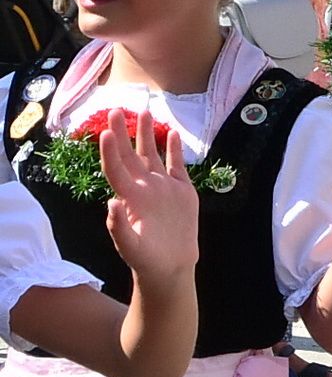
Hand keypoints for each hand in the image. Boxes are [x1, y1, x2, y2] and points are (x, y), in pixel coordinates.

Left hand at [100, 112, 196, 279]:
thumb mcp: (129, 247)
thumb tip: (111, 203)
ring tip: (144, 112)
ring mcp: (163, 188)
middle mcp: (144, 187)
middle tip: (116, 111)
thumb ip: (119, 227)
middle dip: (123, 132)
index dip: (110, 150)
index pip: (116, 168)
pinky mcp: (182, 192)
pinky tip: (172, 135)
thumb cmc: (145, 259)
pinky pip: (177, 166)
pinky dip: (175, 150)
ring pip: (152, 154)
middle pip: (130, 154)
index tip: (105, 131)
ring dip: (147, 134)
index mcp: (130, 197)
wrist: (171, 266)